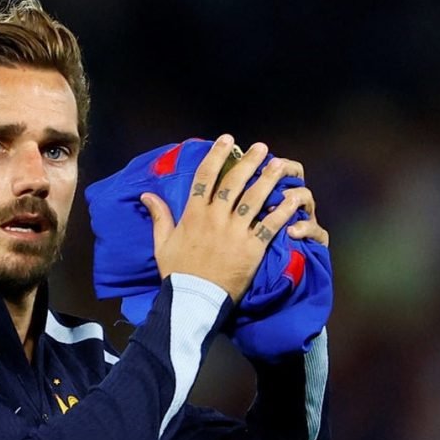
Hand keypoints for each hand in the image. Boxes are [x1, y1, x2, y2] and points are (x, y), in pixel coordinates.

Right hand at [140, 135, 327, 302]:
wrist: (194, 299)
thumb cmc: (177, 272)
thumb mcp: (162, 243)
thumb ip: (159, 216)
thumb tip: (147, 195)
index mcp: (194, 214)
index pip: (205, 177)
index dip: (216, 155)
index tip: (226, 140)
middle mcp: (216, 218)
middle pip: (234, 183)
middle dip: (248, 162)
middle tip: (261, 147)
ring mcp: (235, 232)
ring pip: (255, 199)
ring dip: (268, 179)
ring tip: (279, 164)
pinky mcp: (252, 248)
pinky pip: (270, 225)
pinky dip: (282, 212)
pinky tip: (292, 200)